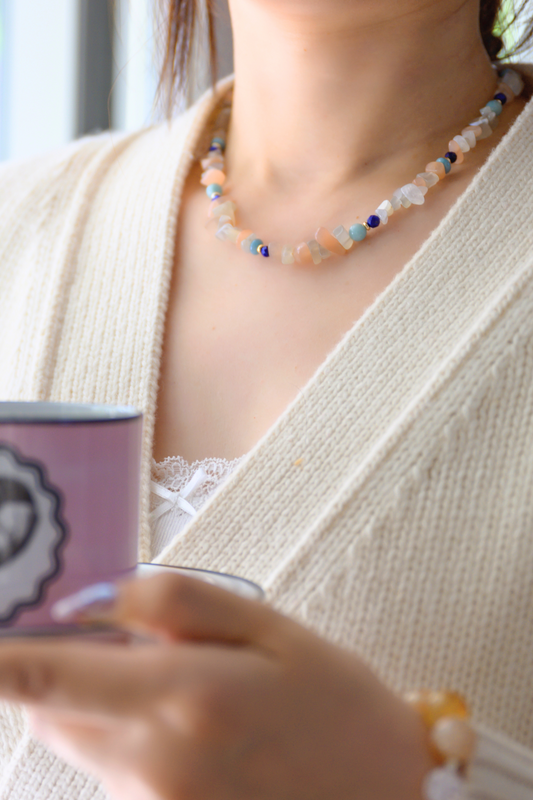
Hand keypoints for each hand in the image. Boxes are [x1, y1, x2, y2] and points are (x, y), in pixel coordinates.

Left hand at [0, 574, 432, 799]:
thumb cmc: (336, 705)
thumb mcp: (272, 630)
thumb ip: (180, 604)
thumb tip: (100, 600)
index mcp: (185, 696)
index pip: (51, 676)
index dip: (1, 658)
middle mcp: (156, 762)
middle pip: (57, 711)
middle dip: (68, 670)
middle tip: (130, 643)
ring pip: (84, 743)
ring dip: (103, 706)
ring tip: (188, 691)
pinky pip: (118, 776)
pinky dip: (130, 742)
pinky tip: (201, 733)